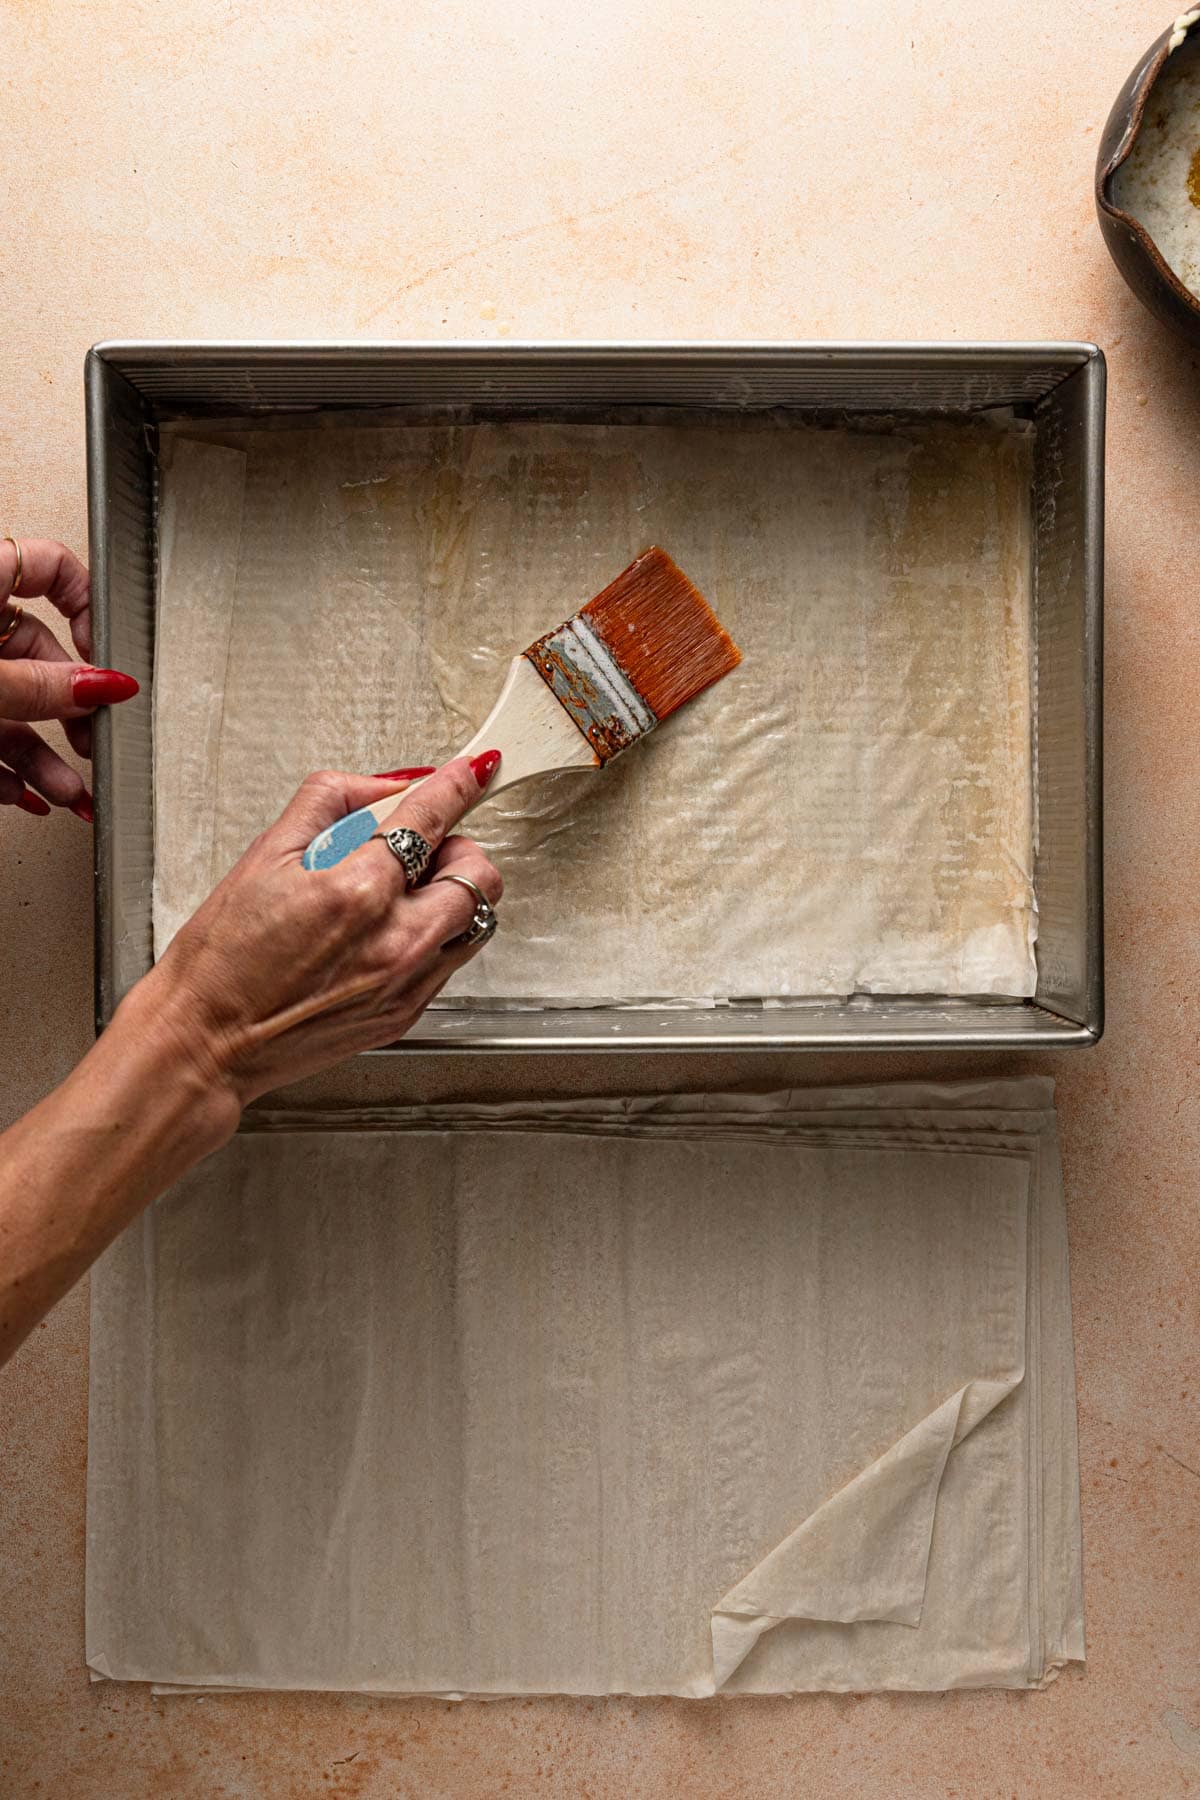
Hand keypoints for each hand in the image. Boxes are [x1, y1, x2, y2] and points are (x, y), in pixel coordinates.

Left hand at [0, 537, 139, 819]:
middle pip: (41, 657)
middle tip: (95, 741)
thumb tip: (106, 686)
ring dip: (45, 759)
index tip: (106, 651)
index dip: (88, 604)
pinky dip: (4, 771)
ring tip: (68, 793)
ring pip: (14, 708)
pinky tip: (24, 795)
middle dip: (73, 713)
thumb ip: (42, 685)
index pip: (51, 566)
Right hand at [126, 754, 503, 1113]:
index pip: (433, 818)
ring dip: (453, 896)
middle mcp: (394, 942)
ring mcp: (405, 983)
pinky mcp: (405, 1014)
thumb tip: (382, 786)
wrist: (206, 1040)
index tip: (470, 773)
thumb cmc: (223, 958)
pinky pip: (450, 962)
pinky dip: (434, 937)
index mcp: (357, 891)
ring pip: (476, 921)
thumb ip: (331, 802)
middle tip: (422, 848)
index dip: (458, 785)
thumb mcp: (266, 854)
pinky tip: (385, 936)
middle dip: (458, 849)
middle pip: (480, 874)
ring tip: (403, 895)